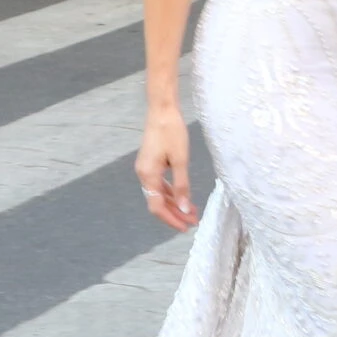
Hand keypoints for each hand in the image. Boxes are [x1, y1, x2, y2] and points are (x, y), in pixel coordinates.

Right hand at [135, 106, 197, 230]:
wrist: (162, 109)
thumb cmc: (172, 132)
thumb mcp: (181, 160)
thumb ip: (182, 186)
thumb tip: (185, 209)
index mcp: (148, 175)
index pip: (157, 207)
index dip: (171, 219)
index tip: (186, 227)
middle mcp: (143, 174)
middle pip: (157, 202)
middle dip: (175, 213)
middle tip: (193, 221)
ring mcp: (145, 168)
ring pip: (159, 194)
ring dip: (174, 204)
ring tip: (192, 211)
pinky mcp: (150, 163)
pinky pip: (159, 184)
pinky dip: (171, 192)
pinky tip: (183, 196)